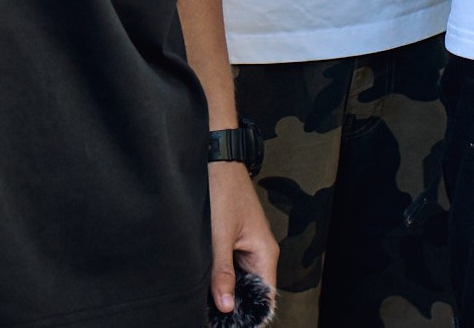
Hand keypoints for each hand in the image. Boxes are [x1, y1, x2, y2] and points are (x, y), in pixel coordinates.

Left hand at [209, 158, 276, 317]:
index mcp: (264, 253)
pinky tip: (206, 288)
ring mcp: (247, 248)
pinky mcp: (235, 243)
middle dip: (237, 307)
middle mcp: (260, 253)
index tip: (234, 325)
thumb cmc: (223, 192)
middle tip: (214, 319)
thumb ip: (222, 273)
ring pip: (241, 282)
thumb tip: (227, 307)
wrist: (217, 161)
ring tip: (207, 308)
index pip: (266, 296)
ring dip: (228, 294)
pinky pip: (232, 270)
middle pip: (253, 292)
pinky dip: (222, 280)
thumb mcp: (220, 236)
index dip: (252, 314)